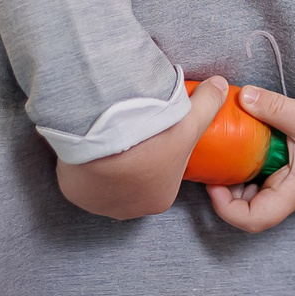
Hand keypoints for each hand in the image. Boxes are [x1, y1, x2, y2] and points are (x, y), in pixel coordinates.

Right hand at [56, 75, 232, 219]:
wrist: (105, 138)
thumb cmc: (153, 137)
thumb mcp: (189, 119)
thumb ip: (208, 104)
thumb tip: (221, 86)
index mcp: (160, 199)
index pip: (162, 175)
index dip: (158, 153)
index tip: (152, 135)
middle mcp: (129, 209)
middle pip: (132, 180)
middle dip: (131, 160)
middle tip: (129, 132)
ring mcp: (98, 204)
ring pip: (103, 179)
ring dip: (105, 162)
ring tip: (108, 136)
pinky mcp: (73, 193)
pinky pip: (79, 174)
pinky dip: (82, 159)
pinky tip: (88, 141)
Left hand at [205, 87, 294, 234]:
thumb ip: (273, 107)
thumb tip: (242, 97)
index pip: (254, 219)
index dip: (226, 208)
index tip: (213, 181)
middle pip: (252, 207)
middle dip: (228, 190)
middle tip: (215, 162)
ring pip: (260, 189)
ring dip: (242, 173)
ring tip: (227, 149)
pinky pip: (272, 170)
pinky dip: (256, 159)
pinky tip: (249, 138)